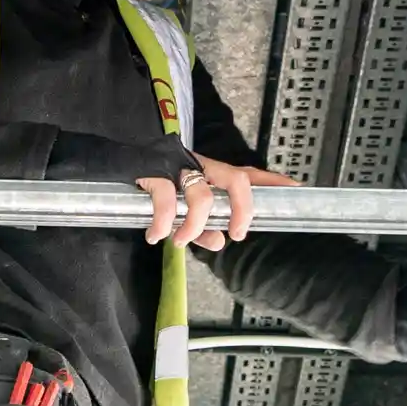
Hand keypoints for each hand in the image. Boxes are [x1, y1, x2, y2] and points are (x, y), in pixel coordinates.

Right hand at [135, 157, 299, 248]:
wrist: (110, 164)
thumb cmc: (152, 188)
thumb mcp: (181, 211)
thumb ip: (203, 227)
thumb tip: (220, 241)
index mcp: (209, 172)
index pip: (247, 174)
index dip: (272, 181)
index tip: (296, 188)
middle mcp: (198, 164)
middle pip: (235, 178)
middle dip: (242, 209)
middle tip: (237, 234)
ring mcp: (176, 165)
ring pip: (201, 194)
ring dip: (194, 225)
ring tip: (180, 240)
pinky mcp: (152, 170)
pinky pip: (165, 199)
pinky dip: (162, 223)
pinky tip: (156, 235)